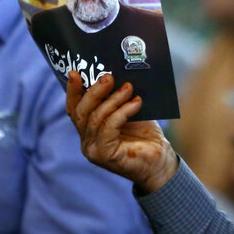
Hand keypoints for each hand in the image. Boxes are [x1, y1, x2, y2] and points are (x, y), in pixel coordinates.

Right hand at [66, 72, 177, 192]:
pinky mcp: (105, 155)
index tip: (75, 73)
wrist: (160, 161)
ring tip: (128, 88)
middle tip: (109, 77)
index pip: (74, 108)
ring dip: (113, 100)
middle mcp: (86, 141)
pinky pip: (109, 127)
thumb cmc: (144, 136)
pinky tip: (136, 103)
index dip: (72, 91)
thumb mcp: (128, 111)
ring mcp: (93, 149)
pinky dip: (123, 112)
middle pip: (81, 112)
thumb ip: (116, 98)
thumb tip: (114, 73)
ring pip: (95, 118)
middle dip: (94, 91)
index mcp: (88, 129)